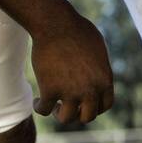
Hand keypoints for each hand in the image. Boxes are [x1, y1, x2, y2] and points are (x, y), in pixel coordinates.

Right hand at [29, 6, 113, 123]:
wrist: (57, 25)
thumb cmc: (78, 30)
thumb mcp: (98, 49)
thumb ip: (99, 66)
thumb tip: (96, 72)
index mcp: (105, 80)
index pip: (105, 105)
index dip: (94, 107)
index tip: (84, 103)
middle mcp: (90, 90)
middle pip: (87, 117)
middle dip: (77, 114)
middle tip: (67, 105)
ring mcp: (70, 92)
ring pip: (66, 118)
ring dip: (59, 115)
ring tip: (53, 106)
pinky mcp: (49, 90)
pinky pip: (43, 109)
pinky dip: (39, 107)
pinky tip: (36, 101)